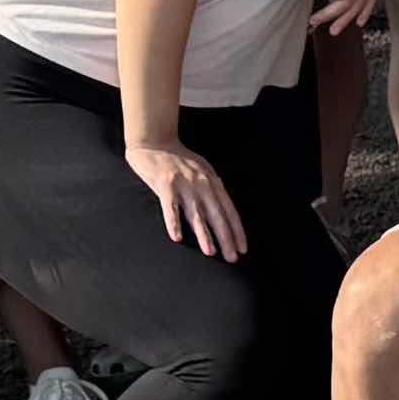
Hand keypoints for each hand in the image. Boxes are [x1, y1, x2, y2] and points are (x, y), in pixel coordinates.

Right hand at [127, 137, 246, 262]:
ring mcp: (183, 184)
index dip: (237, 230)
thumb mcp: (203, 171)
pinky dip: (174, 222)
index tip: (243, 249)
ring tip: (211, 252)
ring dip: (204, 234)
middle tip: (232, 258)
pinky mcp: (165, 185)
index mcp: (213, 181)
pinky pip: (170, 207)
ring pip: (196, 214)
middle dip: (226, 238)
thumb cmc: (180, 160)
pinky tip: (177, 237)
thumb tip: (223, 212)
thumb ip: (212, 189)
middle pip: (217, 215)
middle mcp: (202, 183)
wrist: (155, 141)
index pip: (229, 210)